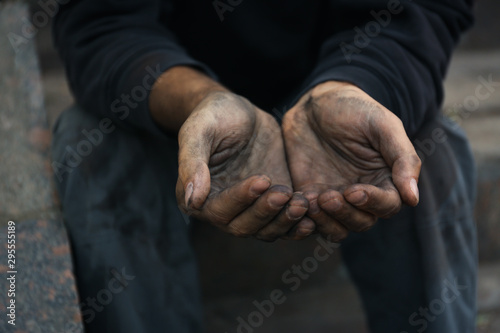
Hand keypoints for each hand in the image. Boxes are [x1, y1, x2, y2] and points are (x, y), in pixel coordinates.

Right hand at [176, 91, 313, 240]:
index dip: (241, 199)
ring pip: (266, 230)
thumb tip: (191, 200)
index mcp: (198, 197)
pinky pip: (284, 224)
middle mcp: (223, 210)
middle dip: (266, 213)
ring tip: (302, 203)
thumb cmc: (214, 116)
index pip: (219, 211)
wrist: (240, 111)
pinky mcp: (272, 204)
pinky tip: (312, 218)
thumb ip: (192, 163)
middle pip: (244, 227)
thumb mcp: (199, 130)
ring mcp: (250, 208)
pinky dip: (296, 225)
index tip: (262, 180)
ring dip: (284, 221)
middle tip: (285, 193)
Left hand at [282, 81, 420, 240]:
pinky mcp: (310, 195)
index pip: (388, 206)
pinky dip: (306, 218)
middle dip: (346, 214)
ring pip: (337, 228)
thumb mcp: (383, 125)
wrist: (315, 103)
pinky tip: (298, 202)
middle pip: (362, 222)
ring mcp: (335, 196)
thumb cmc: (355, 109)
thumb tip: (412, 198)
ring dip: (326, 222)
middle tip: (328, 196)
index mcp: (386, 178)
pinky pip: (310, 219)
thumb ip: (402, 158)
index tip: (354, 190)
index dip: (373, 203)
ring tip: (313, 201)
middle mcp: (362, 194)